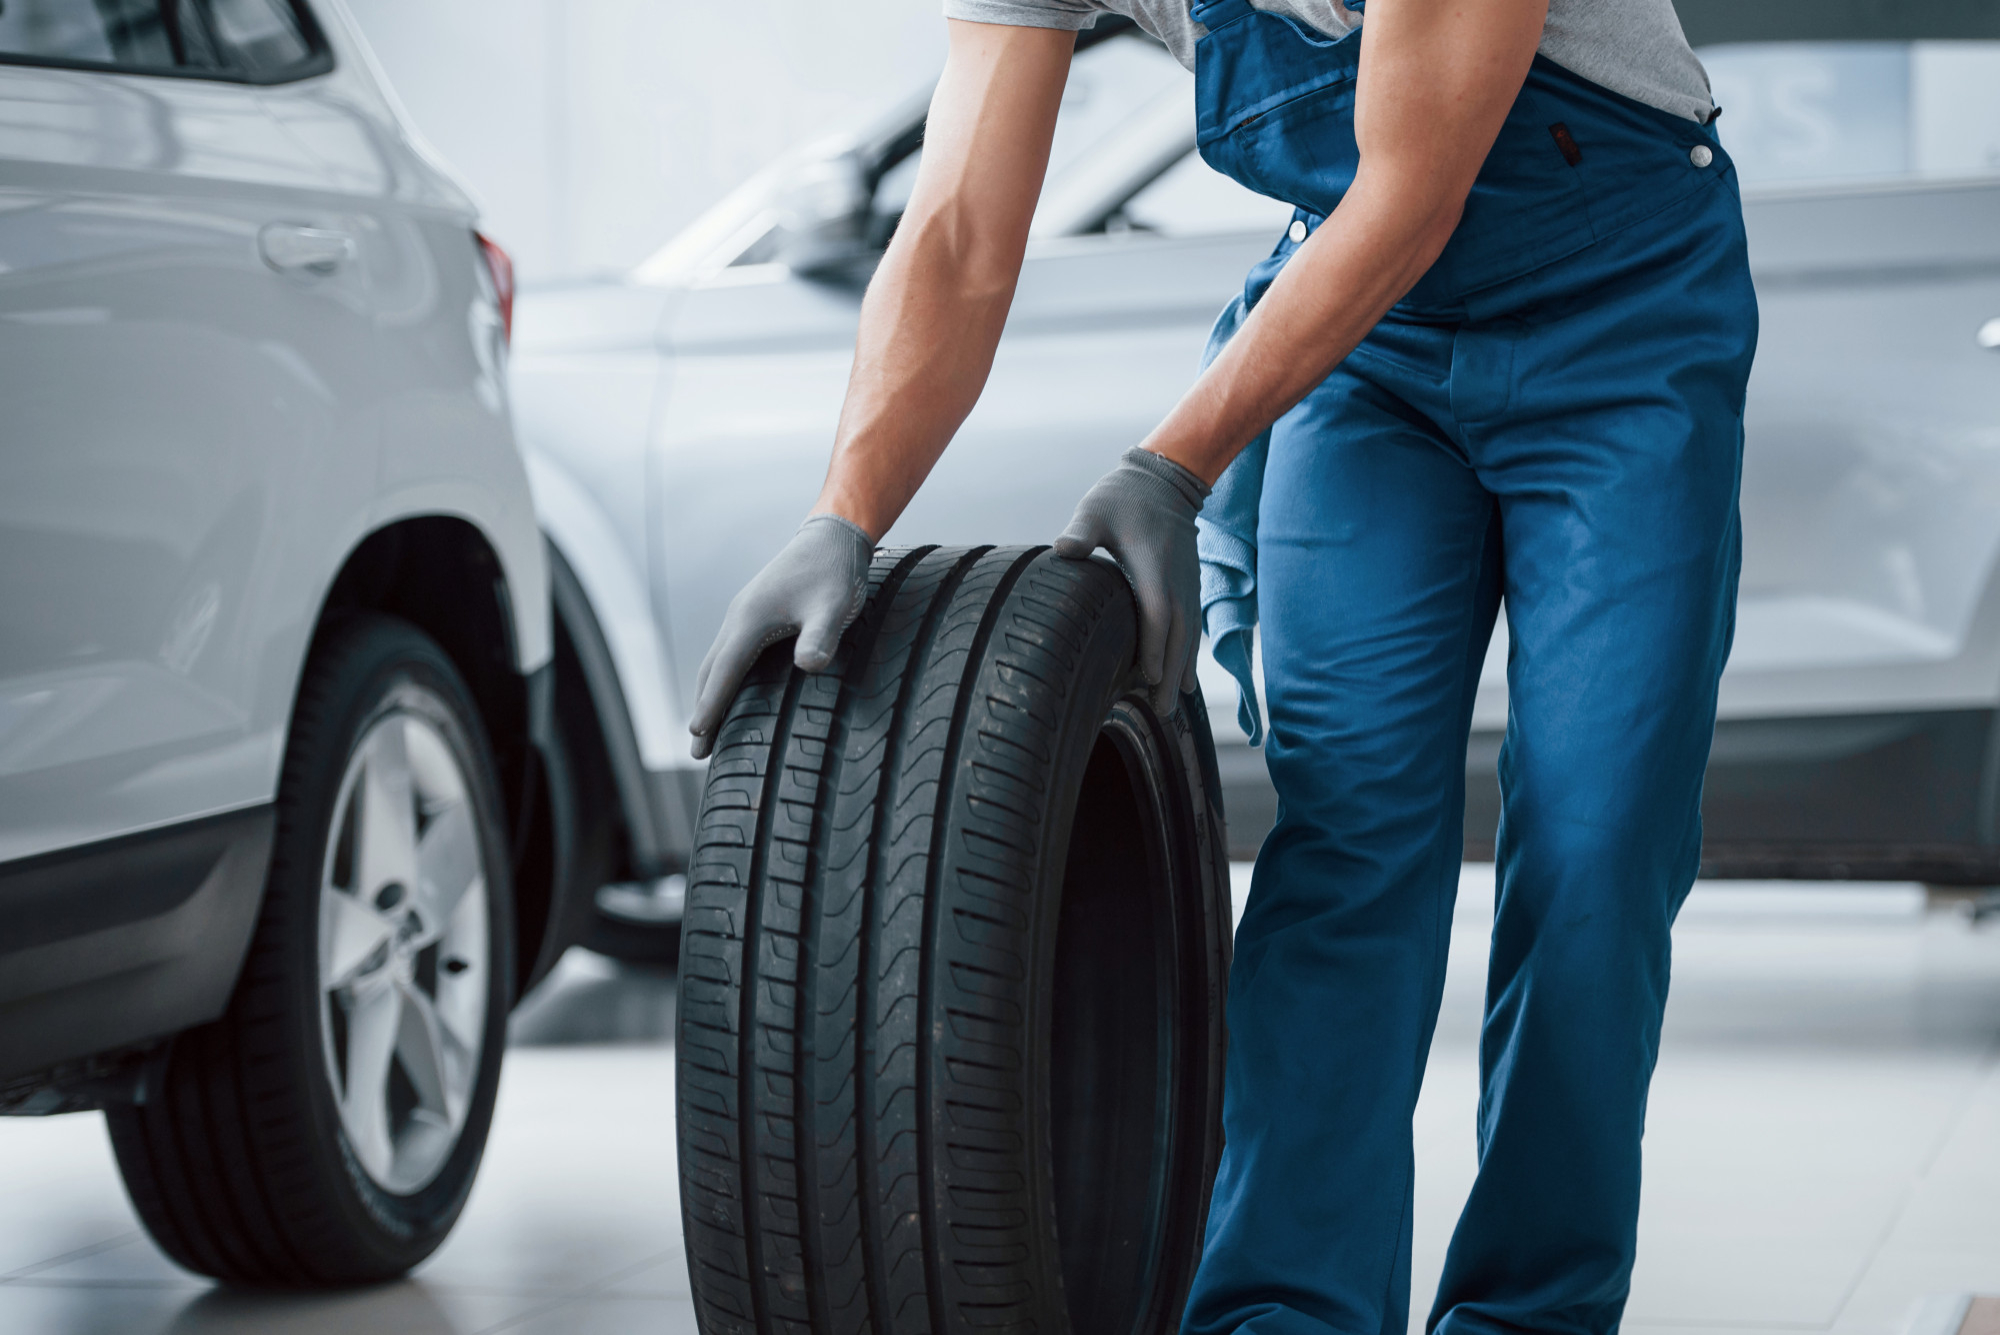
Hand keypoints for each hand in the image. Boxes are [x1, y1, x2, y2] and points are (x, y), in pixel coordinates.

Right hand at [688, 515, 872, 758]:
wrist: (832, 535)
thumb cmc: (834, 571)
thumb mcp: (833, 607)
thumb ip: (821, 637)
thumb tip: (809, 666)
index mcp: (750, 620)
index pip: (723, 672)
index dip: (710, 706)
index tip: (697, 737)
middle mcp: (739, 617)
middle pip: (711, 671)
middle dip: (703, 709)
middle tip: (698, 749)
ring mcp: (744, 613)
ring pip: (716, 661)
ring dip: (709, 693)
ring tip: (708, 728)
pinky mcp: (755, 611)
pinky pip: (729, 651)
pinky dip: (721, 676)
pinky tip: (732, 689)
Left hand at [1054, 447, 1209, 714]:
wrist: (1166, 477)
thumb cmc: (1124, 495)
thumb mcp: (1095, 509)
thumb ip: (1081, 532)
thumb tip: (1062, 549)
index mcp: (1154, 569)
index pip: (1158, 616)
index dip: (1157, 649)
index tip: (1151, 680)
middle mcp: (1177, 581)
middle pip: (1179, 636)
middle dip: (1171, 675)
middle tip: (1162, 712)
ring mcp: (1187, 584)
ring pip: (1189, 634)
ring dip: (1184, 669)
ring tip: (1174, 704)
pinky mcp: (1188, 584)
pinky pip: (1191, 625)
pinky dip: (1188, 652)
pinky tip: (1182, 674)